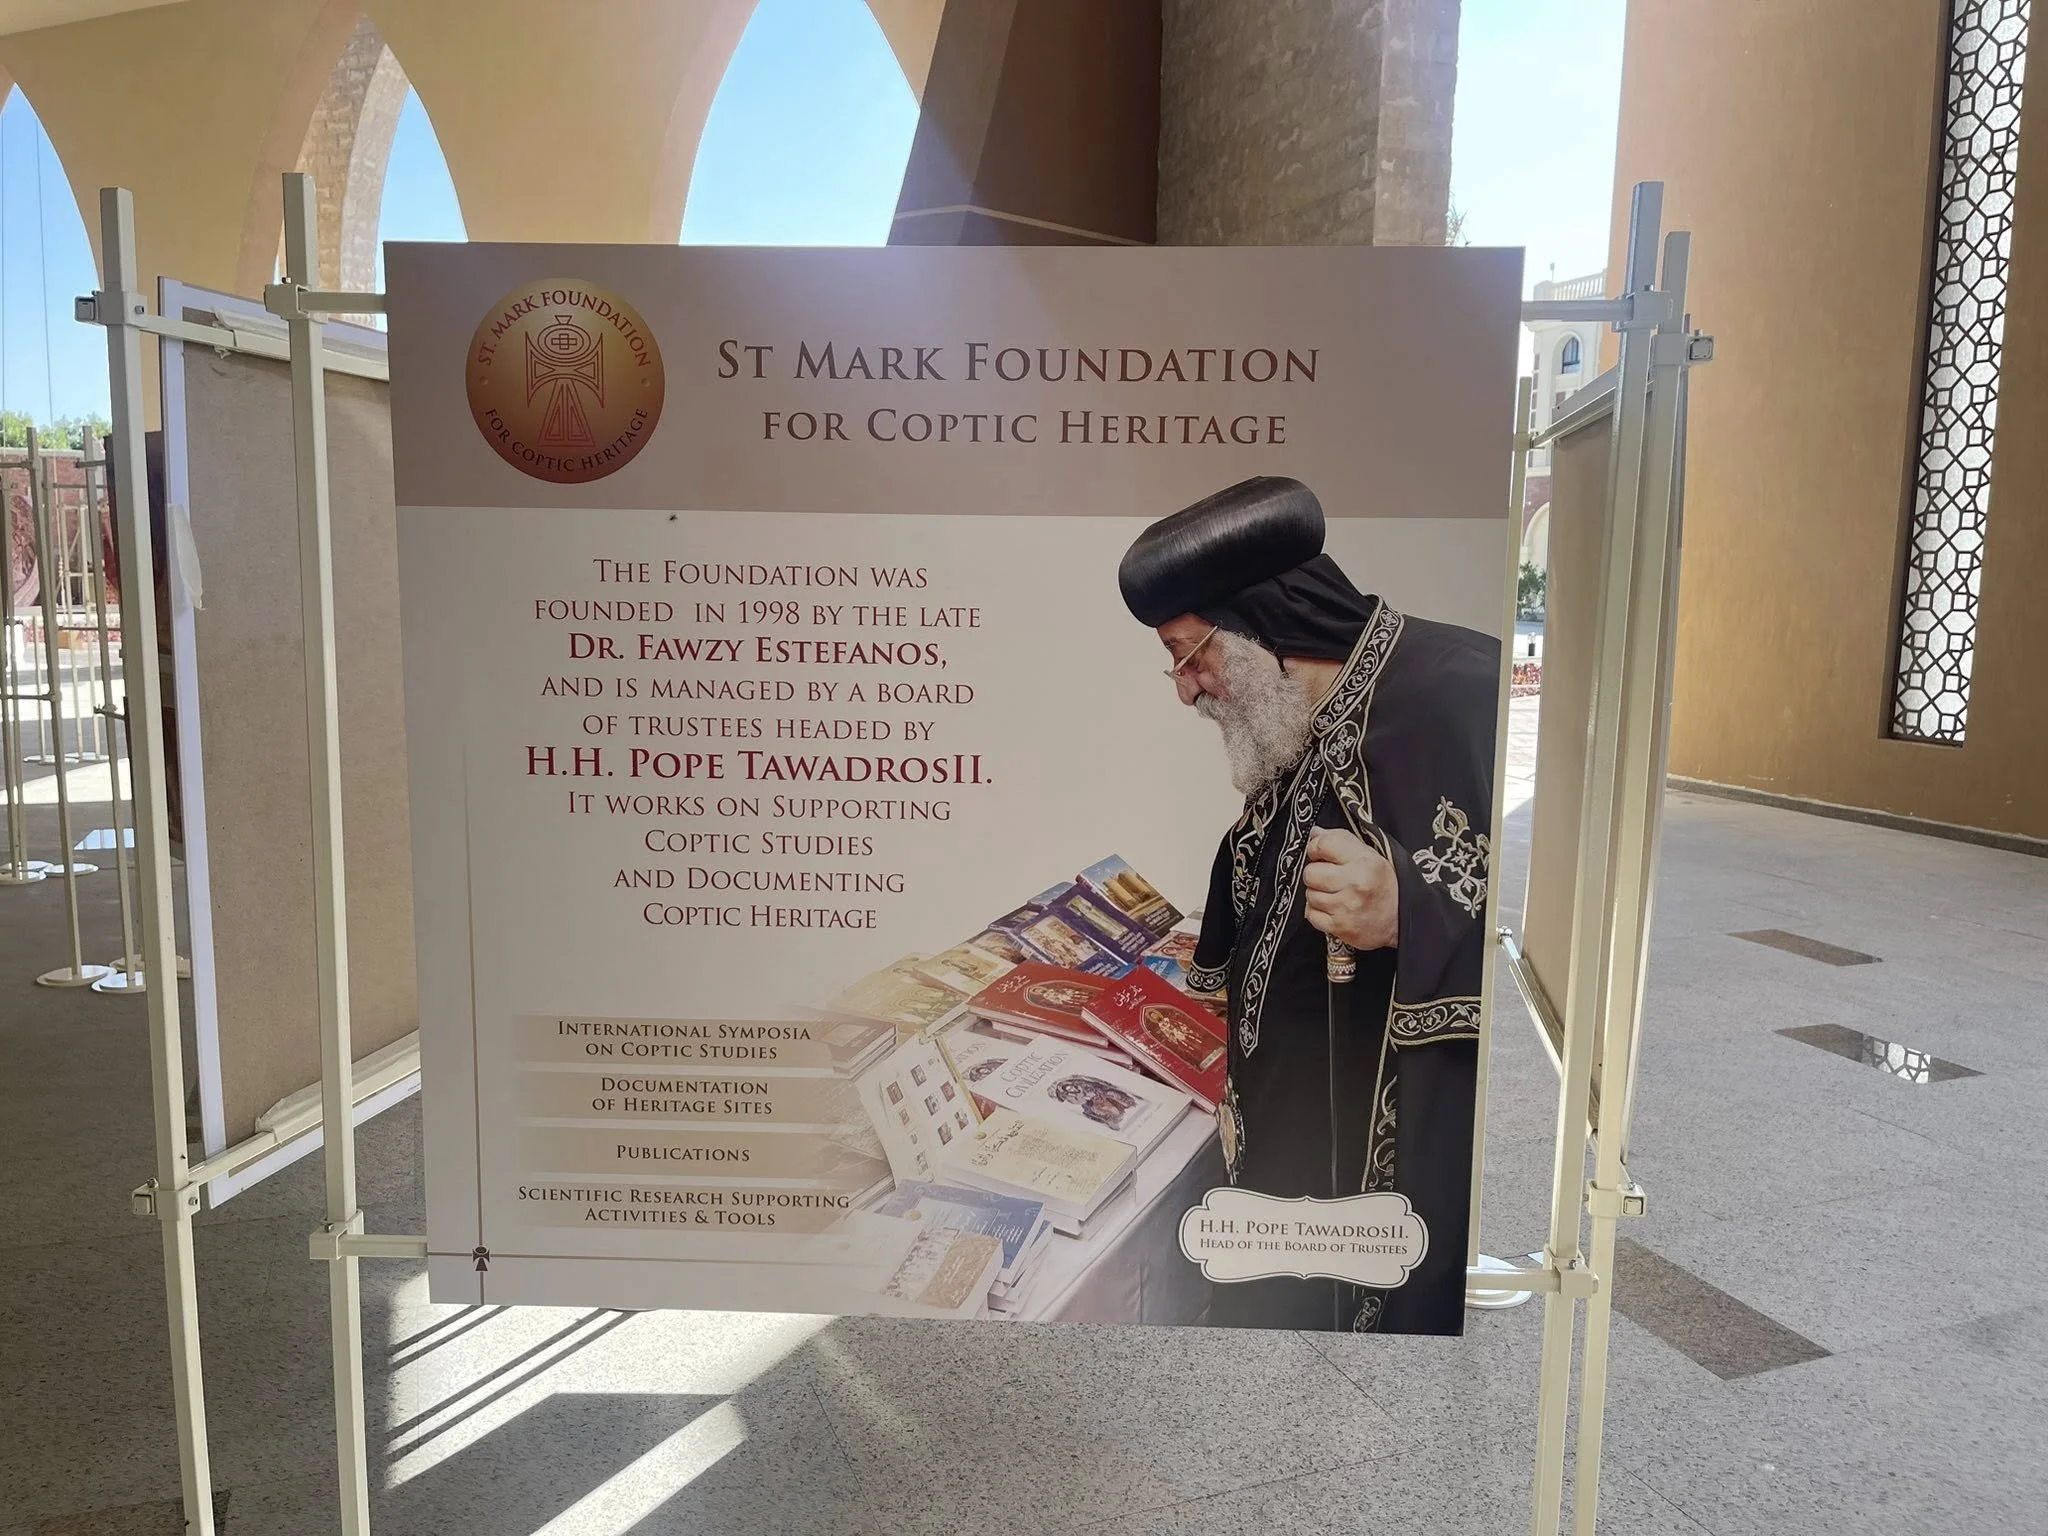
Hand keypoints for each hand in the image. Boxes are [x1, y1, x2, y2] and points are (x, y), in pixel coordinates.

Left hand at [1303, 828, 1398, 951]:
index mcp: (1365, 861)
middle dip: (1316, 873)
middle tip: (1329, 877)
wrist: (1400, 921)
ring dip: (1317, 893)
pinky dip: (1317, 911)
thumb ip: (1342, 841)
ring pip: (1309, 894)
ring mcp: (1346, 907)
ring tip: (1335, 894)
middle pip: (1310, 872)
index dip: (1316, 847)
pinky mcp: (1339, 927)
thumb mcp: (1372, 856)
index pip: (1323, 844)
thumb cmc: (1386, 888)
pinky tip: (1332, 908)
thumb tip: (1316, 834)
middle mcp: (1355, 883)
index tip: (1319, 852)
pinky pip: (1311, 914)